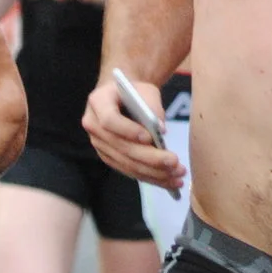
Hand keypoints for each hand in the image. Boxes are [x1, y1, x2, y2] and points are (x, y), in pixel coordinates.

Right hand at [83, 71, 184, 193]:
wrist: (124, 97)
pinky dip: (151, 177)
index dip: (128, 131)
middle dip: (150, 158)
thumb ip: (151, 107)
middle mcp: (93, 125)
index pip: (109, 120)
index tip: (149, 137)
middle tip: (174, 162)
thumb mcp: (146, 91)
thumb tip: (161, 131)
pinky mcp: (109, 157)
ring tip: (178, 177)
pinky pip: (130, 170)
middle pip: (121, 147)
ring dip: (154, 173)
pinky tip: (170, 181)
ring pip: (126, 163)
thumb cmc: (136, 92)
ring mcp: (99, 144)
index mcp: (98, 102)